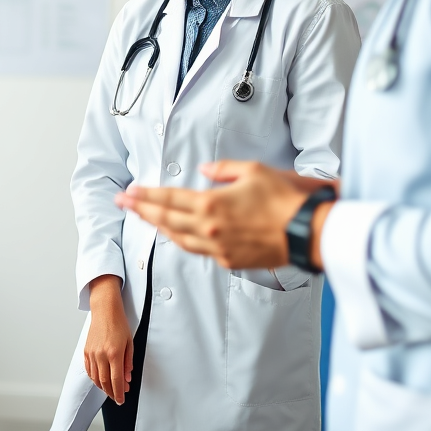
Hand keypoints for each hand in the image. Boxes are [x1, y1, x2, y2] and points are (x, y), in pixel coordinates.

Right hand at [84, 275, 132, 403]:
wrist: (105, 310)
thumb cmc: (119, 323)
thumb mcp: (130, 343)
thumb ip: (128, 363)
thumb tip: (127, 378)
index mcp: (114, 353)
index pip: (116, 380)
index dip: (119, 393)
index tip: (121, 400)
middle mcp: (101, 355)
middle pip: (104, 382)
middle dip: (111, 393)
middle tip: (117, 397)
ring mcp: (92, 353)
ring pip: (95, 378)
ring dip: (103, 387)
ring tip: (110, 390)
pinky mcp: (86, 350)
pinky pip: (89, 369)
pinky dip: (94, 378)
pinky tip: (99, 380)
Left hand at [114, 161, 307, 269]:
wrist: (308, 233)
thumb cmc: (284, 199)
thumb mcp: (253, 171)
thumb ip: (223, 169)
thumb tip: (204, 170)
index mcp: (211, 204)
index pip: (169, 199)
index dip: (146, 195)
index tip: (128, 192)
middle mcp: (209, 229)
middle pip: (166, 219)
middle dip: (141, 210)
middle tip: (122, 203)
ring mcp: (218, 248)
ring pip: (178, 238)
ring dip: (159, 227)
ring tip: (144, 218)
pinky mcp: (230, 261)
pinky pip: (198, 251)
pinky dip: (182, 241)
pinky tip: (176, 235)